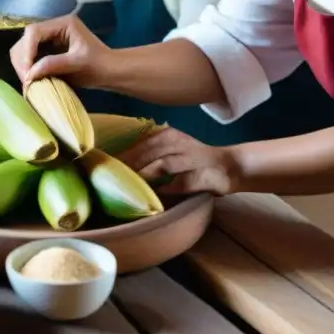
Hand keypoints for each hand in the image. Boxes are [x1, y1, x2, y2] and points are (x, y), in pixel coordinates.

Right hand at [9, 15, 114, 87]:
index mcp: (63, 23)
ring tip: (28, 82)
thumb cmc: (99, 66)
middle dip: (22, 59)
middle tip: (26, 80)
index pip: (34, 32)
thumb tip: (30, 73)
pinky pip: (30, 57)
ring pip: (24, 47)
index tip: (27, 72)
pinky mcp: (48, 50)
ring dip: (22, 64)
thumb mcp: (78, 63)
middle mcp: (54, 27)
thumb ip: (54, 64)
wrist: (110, 72)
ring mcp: (49, 38)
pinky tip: (31, 79)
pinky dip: (27, 68)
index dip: (27, 51)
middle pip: (26, 38)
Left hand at [119, 128, 240, 196]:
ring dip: (144, 176)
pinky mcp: (202, 176)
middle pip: (148, 153)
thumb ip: (149, 155)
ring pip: (163, 165)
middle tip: (111, 180)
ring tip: (128, 188)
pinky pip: (180, 184)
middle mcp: (178, 143)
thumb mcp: (171, 151)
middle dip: (129, 166)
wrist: (230, 166)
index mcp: (168, 135)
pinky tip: (154, 198)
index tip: (104, 167)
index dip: (122, 155)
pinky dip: (165, 190)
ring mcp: (192, 158)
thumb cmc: (193, 160)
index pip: (139, 144)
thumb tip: (118, 167)